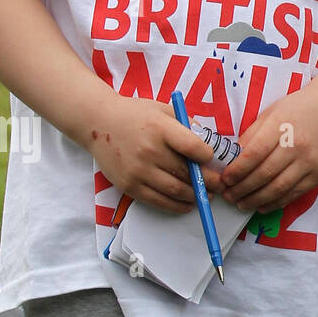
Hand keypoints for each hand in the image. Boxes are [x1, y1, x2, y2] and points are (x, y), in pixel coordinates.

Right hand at [87, 95, 221, 213]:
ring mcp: (138, 171)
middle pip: (186, 172)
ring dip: (195, 196)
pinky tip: (187, 204)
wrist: (98, 123)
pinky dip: (176, 206)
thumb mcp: (164, 110)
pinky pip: (157, 201)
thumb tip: (209, 142)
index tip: (212, 159)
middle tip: (220, 185)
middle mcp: (149, 151)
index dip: (207, 156)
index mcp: (161, 129)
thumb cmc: (136, 114)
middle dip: (208, 181)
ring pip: (175, 190)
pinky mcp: (128, 186)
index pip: (192, 147)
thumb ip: (187, 125)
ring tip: (206, 195)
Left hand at [219, 93, 317, 214]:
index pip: (254, 154)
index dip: (237, 170)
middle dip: (242, 188)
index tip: (225, 179)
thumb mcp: (271, 114)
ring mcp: (311, 161)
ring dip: (256, 200)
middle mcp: (298, 144)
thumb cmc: (298, 110)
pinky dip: (275, 202)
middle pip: (264, 174)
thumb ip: (252, 136)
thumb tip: (233, 161)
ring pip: (278, 188)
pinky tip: (262, 205)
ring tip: (241, 203)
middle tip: (228, 195)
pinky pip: (294, 193)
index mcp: (282, 126)